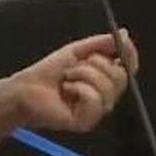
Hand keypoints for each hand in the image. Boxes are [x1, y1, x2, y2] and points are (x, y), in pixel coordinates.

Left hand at [11, 30, 138, 132]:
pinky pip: (95, 101)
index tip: (122, 43)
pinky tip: (67, 89)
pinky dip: (80, 89)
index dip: (129, 56)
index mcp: (105, 79)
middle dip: (98, 64)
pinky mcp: (86, 122)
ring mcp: (96, 111)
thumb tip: (123, 33)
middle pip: (121, 77)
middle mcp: (105, 96)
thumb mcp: (76, 51)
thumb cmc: (49, 72)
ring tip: (67, 77)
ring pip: (108, 89)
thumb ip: (101, 44)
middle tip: (77, 64)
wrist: (26, 89)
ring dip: (84, 75)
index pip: (128, 69)